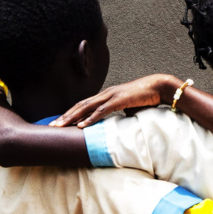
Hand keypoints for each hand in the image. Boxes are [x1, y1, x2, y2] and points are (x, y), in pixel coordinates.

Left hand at [49, 74, 183, 127]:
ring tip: (60, 126)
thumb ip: (120, 114)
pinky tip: (82, 125)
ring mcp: (112, 96)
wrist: (160, 87)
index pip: (85, 105)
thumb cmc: (147, 97)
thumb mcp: (129, 108)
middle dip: (65, 116)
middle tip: (52, 125)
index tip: (60, 122)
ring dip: (72, 117)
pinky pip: (102, 110)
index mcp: (107, 96)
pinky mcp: (120, 100)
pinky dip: (91, 118)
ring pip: (87, 107)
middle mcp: (106, 94)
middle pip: (81, 105)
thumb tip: (115, 126)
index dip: (71, 113)